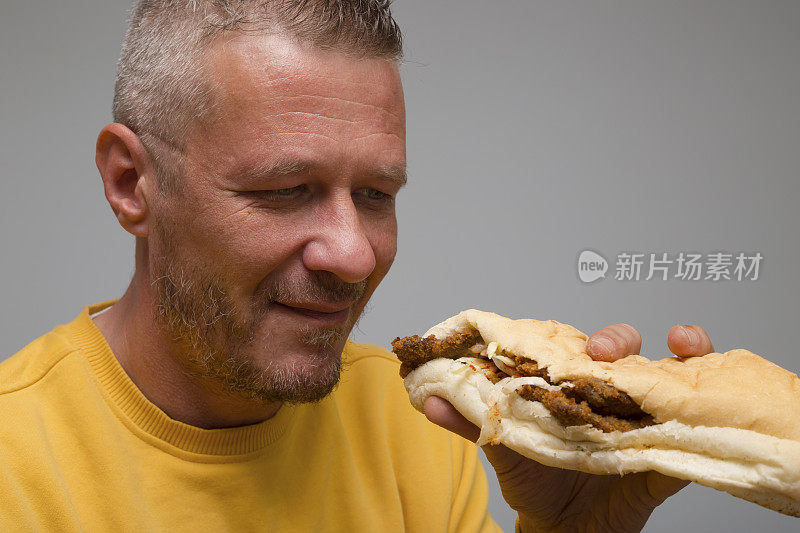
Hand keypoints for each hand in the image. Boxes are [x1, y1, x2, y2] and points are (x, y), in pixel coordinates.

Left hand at [424, 322, 713, 531]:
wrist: (565, 529)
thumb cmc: (534, 477)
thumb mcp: (500, 447)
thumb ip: (469, 420)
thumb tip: (426, 400)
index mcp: (568, 381)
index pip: (570, 345)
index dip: (567, 332)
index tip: (559, 331)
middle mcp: (606, 390)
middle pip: (622, 350)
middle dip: (616, 339)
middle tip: (600, 350)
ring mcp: (638, 414)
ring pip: (667, 371)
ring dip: (678, 351)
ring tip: (677, 343)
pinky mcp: (664, 448)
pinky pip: (693, 424)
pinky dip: (703, 410)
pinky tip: (697, 403)